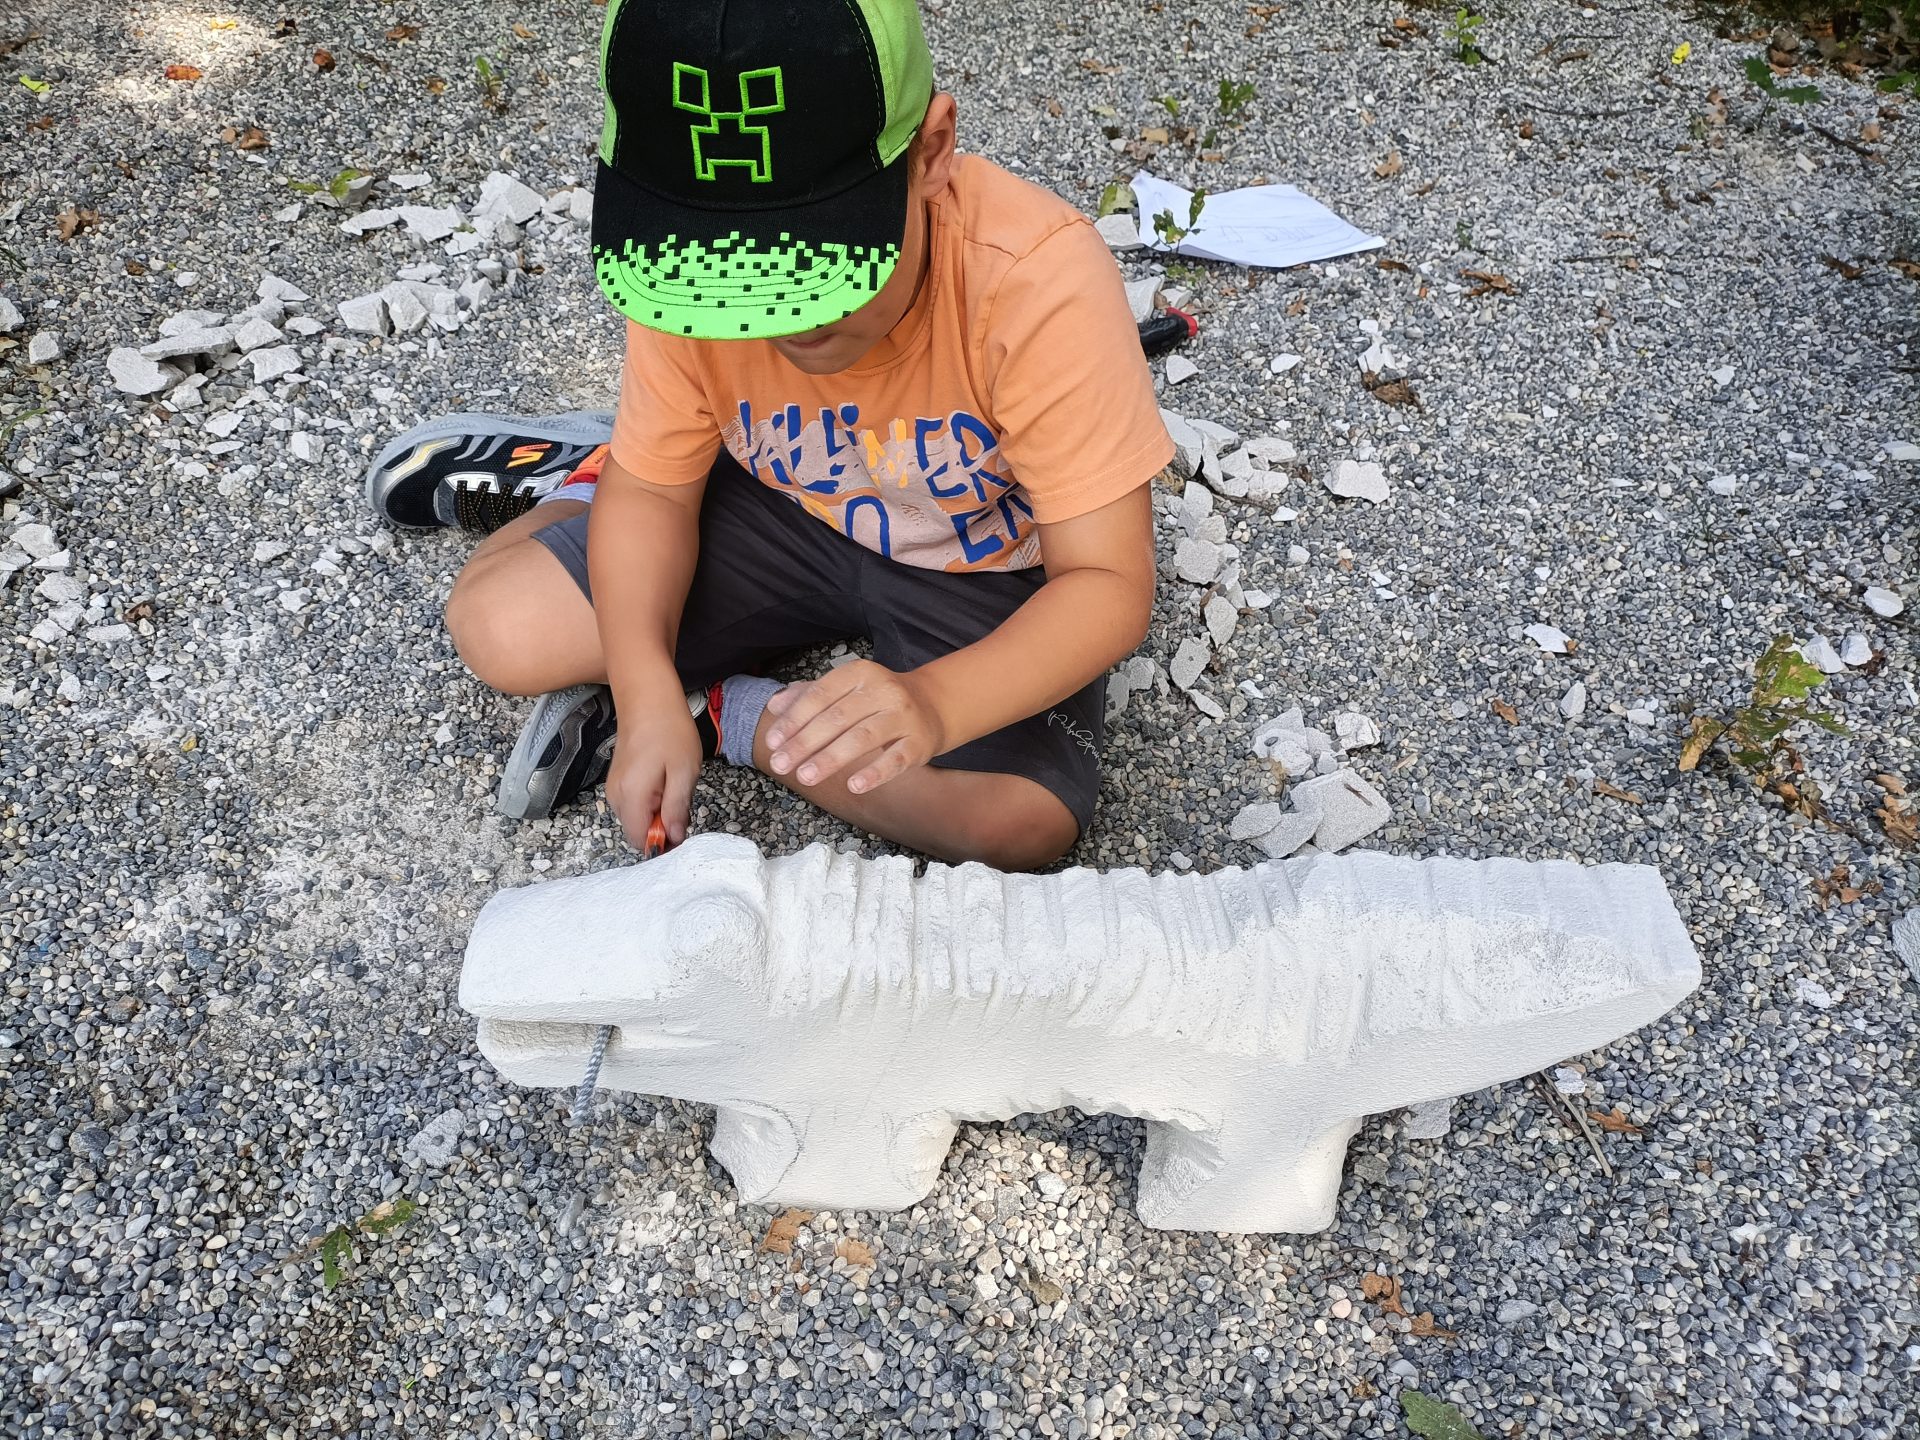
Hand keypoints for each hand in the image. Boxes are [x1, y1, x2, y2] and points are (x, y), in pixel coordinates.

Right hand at [604, 693, 704, 850]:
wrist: (647, 697)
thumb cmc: (669, 730)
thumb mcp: (683, 771)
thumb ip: (677, 808)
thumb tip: (674, 837)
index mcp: (631, 797)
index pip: (641, 841)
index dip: (664, 843)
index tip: (683, 830)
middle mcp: (616, 797)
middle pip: (639, 832)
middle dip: (663, 827)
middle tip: (684, 801)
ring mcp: (614, 788)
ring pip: (638, 818)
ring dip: (659, 812)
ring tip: (675, 785)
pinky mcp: (619, 780)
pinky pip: (635, 803)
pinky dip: (652, 801)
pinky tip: (666, 780)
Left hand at [764, 661, 945, 794]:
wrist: (933, 705)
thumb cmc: (877, 699)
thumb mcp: (846, 689)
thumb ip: (809, 695)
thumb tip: (774, 705)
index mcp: (860, 673)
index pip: (820, 695)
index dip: (794, 719)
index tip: (772, 741)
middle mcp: (884, 690)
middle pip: (837, 718)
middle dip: (804, 743)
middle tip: (780, 764)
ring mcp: (903, 716)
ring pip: (863, 738)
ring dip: (831, 758)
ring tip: (805, 777)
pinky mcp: (919, 743)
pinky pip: (896, 759)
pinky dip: (875, 773)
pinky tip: (854, 786)